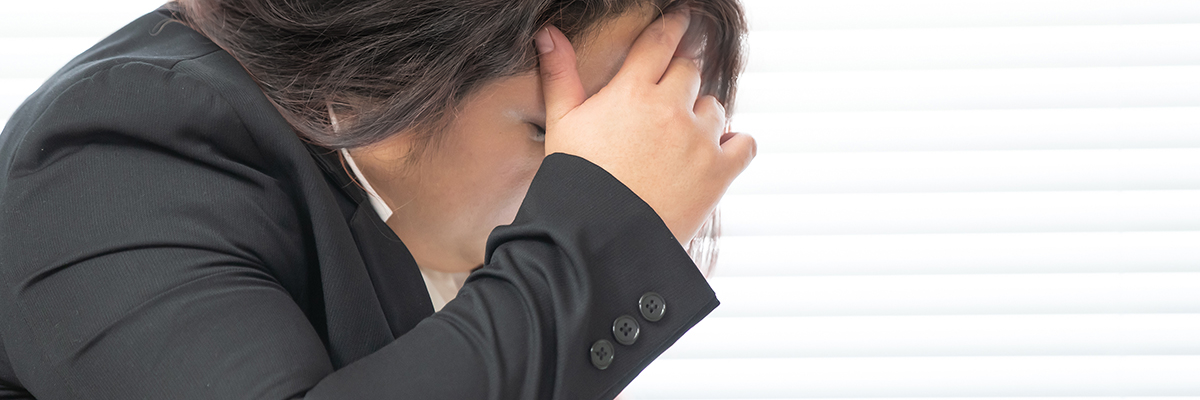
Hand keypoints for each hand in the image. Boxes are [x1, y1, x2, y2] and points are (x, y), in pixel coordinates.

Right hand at [535, 11, 755, 242]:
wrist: (597, 240)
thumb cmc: (575, 183)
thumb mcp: (561, 125)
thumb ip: (560, 75)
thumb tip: (549, 33)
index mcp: (631, 91)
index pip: (660, 42)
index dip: (673, 26)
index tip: (682, 19)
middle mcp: (670, 108)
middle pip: (690, 71)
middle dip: (681, 80)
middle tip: (669, 100)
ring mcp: (698, 139)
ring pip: (714, 106)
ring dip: (702, 115)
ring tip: (681, 139)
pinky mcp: (719, 172)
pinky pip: (744, 144)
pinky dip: (735, 145)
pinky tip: (718, 152)